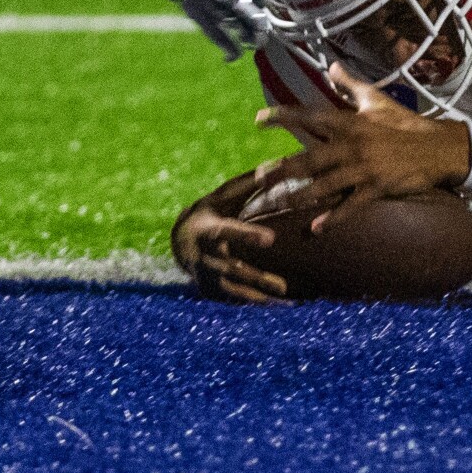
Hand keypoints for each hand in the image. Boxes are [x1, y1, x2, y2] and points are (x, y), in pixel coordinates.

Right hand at [171, 187, 286, 304]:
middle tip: (284, 286)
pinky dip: (260, 304)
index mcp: (209, 230)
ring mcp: (208, 278)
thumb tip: (273, 166)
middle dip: (259, 279)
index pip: (229, 233)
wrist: (180, 244)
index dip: (248, 237)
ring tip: (291, 303)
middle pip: (234, 270)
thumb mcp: (221, 197)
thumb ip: (246, 186)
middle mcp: (206, 257)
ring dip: (263, 298)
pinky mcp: (213, 292)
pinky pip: (237, 301)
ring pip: (237, 292)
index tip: (271, 239)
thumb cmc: (210, 213)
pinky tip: (284, 306)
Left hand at [257, 63, 471, 232]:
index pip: (309, 116)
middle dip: (282, 168)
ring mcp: (363, 168)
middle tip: (258, 176)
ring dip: (299, 195)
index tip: (259, 120)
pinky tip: (316, 227)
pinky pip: (351, 205)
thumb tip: (331, 66)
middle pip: (309, 158)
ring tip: (277, 203)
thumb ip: (350, 84)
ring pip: (324, 184)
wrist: (438, 147)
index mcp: (349, 121)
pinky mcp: (377, 188)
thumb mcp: (376, 99)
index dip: (283, 116)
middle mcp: (351, 145)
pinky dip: (333, 218)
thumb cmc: (405, 122)